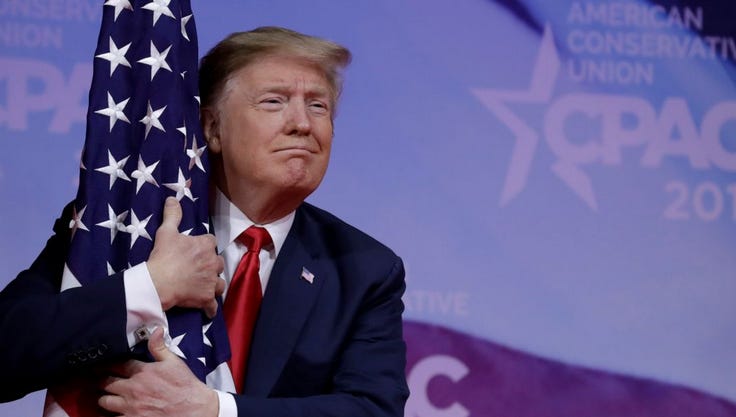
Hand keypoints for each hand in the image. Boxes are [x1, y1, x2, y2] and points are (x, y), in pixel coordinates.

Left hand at [99, 328, 218, 416]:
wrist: (194, 409)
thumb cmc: (185, 386)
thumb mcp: (174, 362)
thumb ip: (160, 347)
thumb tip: (155, 330)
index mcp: (142, 372)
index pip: (116, 365)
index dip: (107, 364)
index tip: (101, 364)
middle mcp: (132, 389)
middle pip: (105, 383)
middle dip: (101, 380)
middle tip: (99, 379)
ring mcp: (130, 407)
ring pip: (104, 401)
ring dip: (104, 398)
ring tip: (106, 396)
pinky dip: (111, 414)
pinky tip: (113, 412)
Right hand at [147, 197, 224, 317]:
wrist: (157, 282)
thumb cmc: (162, 257)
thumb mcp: (166, 232)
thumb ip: (173, 215)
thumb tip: (173, 198)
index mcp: (206, 245)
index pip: (211, 242)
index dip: (203, 247)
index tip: (194, 251)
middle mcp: (213, 262)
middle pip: (217, 263)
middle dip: (209, 266)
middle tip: (196, 269)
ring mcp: (211, 281)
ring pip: (219, 283)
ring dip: (213, 284)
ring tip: (204, 287)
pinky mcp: (207, 298)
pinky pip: (213, 305)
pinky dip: (210, 308)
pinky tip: (207, 309)